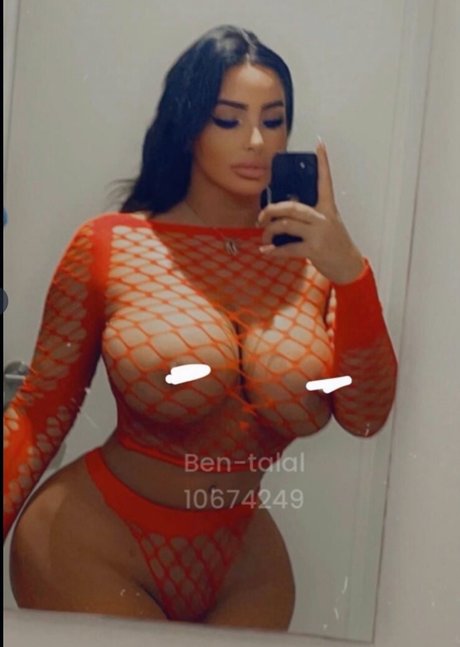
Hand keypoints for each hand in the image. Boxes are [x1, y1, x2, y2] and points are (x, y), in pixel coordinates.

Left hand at [257, 140, 364, 283]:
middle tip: (261, 215)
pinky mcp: (314, 249)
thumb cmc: (335, 244)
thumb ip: (310, 215)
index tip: (320, 143)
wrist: (348, 265)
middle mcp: (323, 218)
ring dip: (270, 231)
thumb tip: (286, 211)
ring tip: (264, 236)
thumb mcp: (327, 224)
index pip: (326, 181)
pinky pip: (288, 248)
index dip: (323, 162)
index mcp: (328, 208)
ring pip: (286, 225)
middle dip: (272, 209)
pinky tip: (266, 250)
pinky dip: (273, 250)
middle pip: (292, 206)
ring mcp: (319, 233)